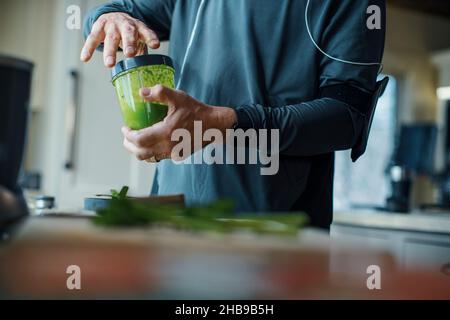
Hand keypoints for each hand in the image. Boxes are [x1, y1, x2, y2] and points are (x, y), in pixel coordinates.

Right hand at [80, 12, 159, 67]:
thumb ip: (141, 53)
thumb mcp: (138, 40)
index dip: (151, 38)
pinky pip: (92, 38)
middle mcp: (126, 25)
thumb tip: (145, 73)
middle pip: (128, 34)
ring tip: (109, 64)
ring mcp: (112, 26)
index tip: (155, 45)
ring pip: (111, 38)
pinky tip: (85, 58)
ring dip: (110, 51)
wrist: (113, 16)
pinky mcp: (98, 27)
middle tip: (129, 54)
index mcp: (138, 28)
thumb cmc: (129, 33)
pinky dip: (88, 48)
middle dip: (129, 44)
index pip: (146, 32)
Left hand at [121, 85, 236, 161]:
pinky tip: (150, 143)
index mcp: (165, 133)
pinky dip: (150, 153)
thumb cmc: (197, 111)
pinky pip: (158, 158)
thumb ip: (160, 93)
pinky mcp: (177, 156)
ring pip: (148, 158)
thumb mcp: (179, 97)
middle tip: (127, 135)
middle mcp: (167, 147)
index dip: (127, 135)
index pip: (138, 140)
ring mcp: (172, 153)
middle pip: (140, 153)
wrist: (215, 125)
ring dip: (138, 150)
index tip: (125, 127)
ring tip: (136, 140)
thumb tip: (141, 92)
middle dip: (129, 145)